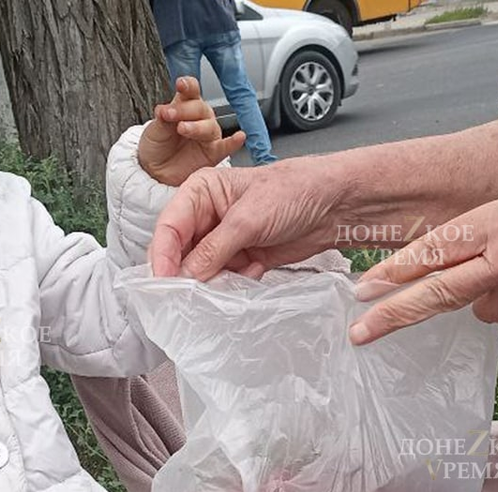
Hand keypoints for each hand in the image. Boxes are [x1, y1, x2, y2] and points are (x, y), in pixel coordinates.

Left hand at [138, 77, 246, 187]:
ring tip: (182, 128)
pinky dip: (233, 142)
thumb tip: (163, 109)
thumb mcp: (154, 130)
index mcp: (185, 106)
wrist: (155, 172)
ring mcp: (207, 135)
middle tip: (169, 115)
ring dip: (196, 127)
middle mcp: (199, 118)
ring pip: (209, 126)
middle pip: (200, 108)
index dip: (188, 86)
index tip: (181, 84)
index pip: (191, 91)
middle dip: (184, 110)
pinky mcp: (213, 153)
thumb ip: (162, 119)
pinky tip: (239, 137)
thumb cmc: (157, 147)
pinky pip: (226, 147)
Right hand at [148, 157, 345, 277]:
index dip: (162, 256)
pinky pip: (222, 280)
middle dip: (185, 273)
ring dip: (210, 282)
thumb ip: (213, 250)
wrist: (335, 205)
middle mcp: (206, 217)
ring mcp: (222, 241)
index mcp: (200, 193)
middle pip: (179, 253)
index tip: (163, 282)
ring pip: (199, 271)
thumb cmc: (294, 192)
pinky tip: (251, 274)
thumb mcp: (248, 219)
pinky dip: (231, 286)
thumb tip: (185, 277)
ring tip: (225, 283)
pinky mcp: (239, 259)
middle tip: (186, 295)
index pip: (168, 228)